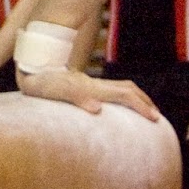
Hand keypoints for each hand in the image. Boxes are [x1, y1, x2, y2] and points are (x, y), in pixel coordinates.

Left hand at [18, 67, 160, 119]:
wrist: (31, 69)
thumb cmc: (42, 83)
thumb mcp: (58, 92)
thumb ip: (78, 99)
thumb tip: (98, 109)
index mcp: (93, 88)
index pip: (124, 95)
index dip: (141, 106)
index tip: (155, 119)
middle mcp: (94, 85)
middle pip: (127, 89)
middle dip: (144, 101)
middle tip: (157, 118)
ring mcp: (90, 84)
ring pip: (120, 87)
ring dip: (136, 98)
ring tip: (145, 111)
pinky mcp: (84, 86)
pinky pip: (110, 91)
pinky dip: (122, 98)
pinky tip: (119, 108)